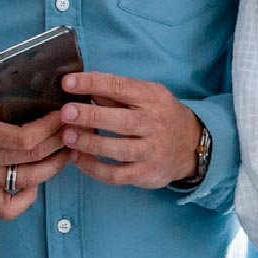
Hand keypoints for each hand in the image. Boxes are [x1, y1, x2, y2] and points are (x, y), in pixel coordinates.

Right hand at [0, 62, 68, 219]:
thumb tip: (31, 63)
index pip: (24, 139)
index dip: (51, 128)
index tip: (64, 113)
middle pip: (32, 159)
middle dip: (60, 142)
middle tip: (75, 127)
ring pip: (29, 182)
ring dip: (55, 166)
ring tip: (68, 148)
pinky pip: (9, 208)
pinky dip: (28, 197)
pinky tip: (37, 177)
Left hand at [57, 72, 203, 188]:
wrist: (191, 146)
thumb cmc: (159, 115)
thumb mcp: (147, 96)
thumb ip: (117, 94)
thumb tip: (83, 86)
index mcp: (152, 98)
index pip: (121, 87)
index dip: (93, 83)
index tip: (68, 82)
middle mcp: (154, 124)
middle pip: (121, 120)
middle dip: (91, 116)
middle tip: (65, 113)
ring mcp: (151, 151)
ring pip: (118, 149)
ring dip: (90, 144)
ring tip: (67, 137)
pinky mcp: (146, 174)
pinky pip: (117, 175)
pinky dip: (95, 169)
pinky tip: (78, 159)